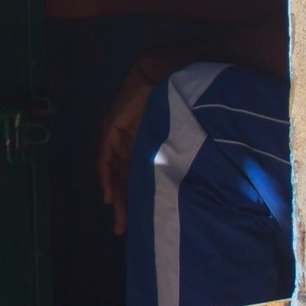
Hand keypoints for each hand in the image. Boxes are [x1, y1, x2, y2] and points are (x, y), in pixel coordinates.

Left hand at [98, 59, 166, 236]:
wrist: (165, 75)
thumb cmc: (179, 105)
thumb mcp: (179, 141)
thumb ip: (179, 161)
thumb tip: (200, 189)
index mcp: (148, 147)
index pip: (139, 178)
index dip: (138, 200)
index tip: (140, 224)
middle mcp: (132, 145)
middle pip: (124, 180)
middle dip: (125, 206)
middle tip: (123, 230)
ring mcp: (120, 137)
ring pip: (114, 173)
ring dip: (115, 197)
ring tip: (118, 219)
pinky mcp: (112, 129)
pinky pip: (105, 158)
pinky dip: (107, 177)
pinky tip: (109, 195)